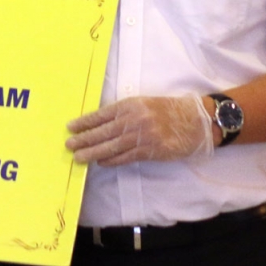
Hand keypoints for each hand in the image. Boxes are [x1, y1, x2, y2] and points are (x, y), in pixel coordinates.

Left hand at [65, 94, 212, 166]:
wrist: (196, 120)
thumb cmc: (168, 110)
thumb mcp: (144, 103)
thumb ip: (123, 112)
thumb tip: (100, 123)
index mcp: (130, 105)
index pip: (101, 115)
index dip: (85, 122)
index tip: (70, 127)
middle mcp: (134, 119)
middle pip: (103, 132)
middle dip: (84, 139)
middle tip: (69, 145)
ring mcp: (142, 136)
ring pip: (112, 146)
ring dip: (93, 153)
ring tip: (79, 157)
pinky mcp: (151, 150)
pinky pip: (127, 157)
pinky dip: (112, 160)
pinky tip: (101, 162)